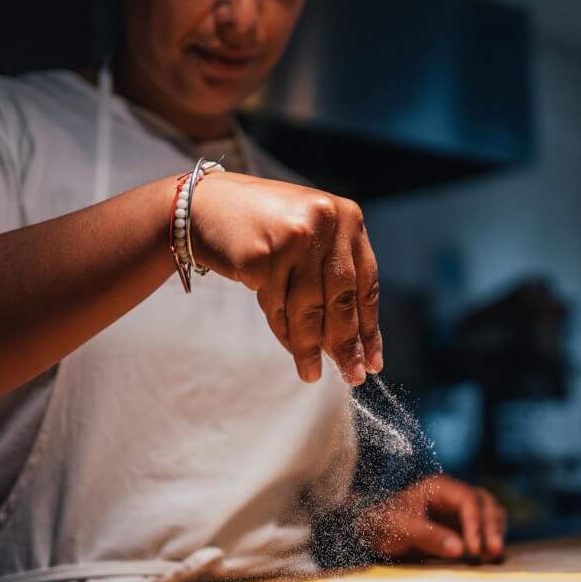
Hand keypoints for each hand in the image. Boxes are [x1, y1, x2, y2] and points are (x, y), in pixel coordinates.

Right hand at [192, 173, 381, 385]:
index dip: (369, 327)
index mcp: (348, 217)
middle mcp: (326, 221)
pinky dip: (283, 330)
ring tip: (312, 373)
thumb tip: (349, 343)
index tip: (373, 361)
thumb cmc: (265, 228)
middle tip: (352, 376)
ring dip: (310, 346)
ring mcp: (294, 237)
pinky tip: (289, 348)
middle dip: (346, 344)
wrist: (206, 205)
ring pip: (308, 307)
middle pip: (341, 298)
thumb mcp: (311, 240)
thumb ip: (332, 277)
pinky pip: (277, 306)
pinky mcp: (262, 254)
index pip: (366, 283)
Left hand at [357, 475, 506, 562]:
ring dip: (494, 532)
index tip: (474, 549)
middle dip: (491, 527)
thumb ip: (429, 536)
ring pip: (489, 512)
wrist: (374, 531)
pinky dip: (489, 538)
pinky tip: (488, 556)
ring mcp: (458, 509)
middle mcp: (453, 494)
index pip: (468, 500)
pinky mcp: (460, 524)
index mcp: (440, 487)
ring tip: (494, 556)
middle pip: (484, 502)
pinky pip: (483, 527)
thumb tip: (460, 549)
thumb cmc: (385, 524)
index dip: (476, 523)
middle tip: (494, 552)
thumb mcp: (402, 529)